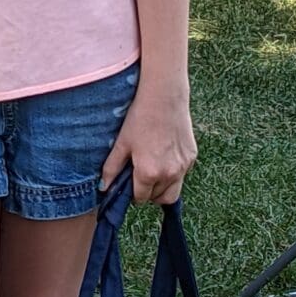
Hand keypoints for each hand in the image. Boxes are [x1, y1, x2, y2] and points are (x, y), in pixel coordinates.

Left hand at [101, 86, 195, 204]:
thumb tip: (104, 188)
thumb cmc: (139, 118)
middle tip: (139, 176)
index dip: (132, 193)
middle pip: (159, 198)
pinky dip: (172, 173)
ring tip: (151, 168)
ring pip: (173, 191)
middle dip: (148, 192)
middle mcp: (169, 174)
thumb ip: (112, 169)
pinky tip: (163, 155)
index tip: (128, 182)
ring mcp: (184, 166)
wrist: (164, 98)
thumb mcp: (121, 144)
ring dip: (161, 187)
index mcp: (149, 172)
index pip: (140, 198)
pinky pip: (181, 175)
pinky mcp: (192, 157)